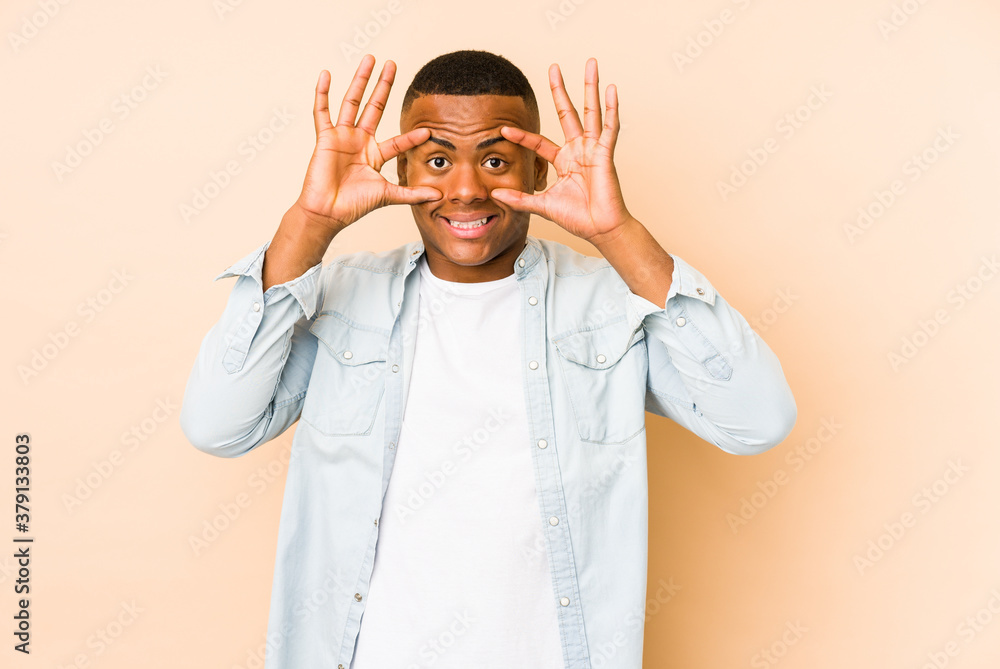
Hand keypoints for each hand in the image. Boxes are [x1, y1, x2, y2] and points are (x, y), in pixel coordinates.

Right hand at [295, 54, 441, 233]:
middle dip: (383, 86)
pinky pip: (322, 112)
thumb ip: (411, 194)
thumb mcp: (387, 196)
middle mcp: (359, 141)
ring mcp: (342, 137)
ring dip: (361, 80)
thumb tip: (437, 196)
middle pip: (374, 107)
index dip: (412, 136)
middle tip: (392, 65)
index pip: (397, 141)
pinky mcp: (325, 138)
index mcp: (374, 155)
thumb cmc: (353, 206)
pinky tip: (326, 74)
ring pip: (352, 102)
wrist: (328, 213)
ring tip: (370, 59)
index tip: (428, 129)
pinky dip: (322, 94)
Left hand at [490, 58, 633, 245]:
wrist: (600, 229)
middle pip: (568, 113)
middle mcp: (578, 150)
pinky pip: (609, 127)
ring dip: (590, 87)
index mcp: (564, 161)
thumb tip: (495, 195)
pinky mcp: (605, 154)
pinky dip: (611, 108)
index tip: (503, 129)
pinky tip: (611, 89)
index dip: (522, 136)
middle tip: (554, 68)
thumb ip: (520, 199)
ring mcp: (593, 149)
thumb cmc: (578, 218)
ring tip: (590, 63)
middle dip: (560, 90)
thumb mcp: (542, 206)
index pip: (539, 142)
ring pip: (591, 112)